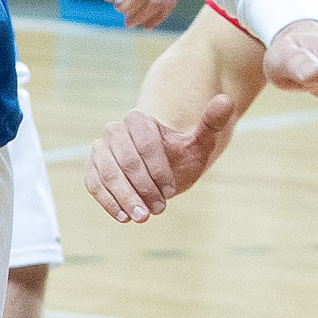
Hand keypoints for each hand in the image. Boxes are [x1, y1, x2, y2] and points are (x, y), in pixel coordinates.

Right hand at [87, 94, 235, 222]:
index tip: (171, 191)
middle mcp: (115, 131)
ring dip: (125, 197)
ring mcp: (100, 149)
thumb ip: (210, 123)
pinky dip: (107, 201)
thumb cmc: (181, 156)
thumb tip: (225, 100)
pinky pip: (94, 183)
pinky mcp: (92, 168)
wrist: (161, 169)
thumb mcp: (200, 143)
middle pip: (125, 160)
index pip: (145, 143)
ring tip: (142, 217)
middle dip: (143, 187)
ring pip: (107, 173)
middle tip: (159, 209)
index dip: (158, 169)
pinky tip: (123, 217)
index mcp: (139, 120)